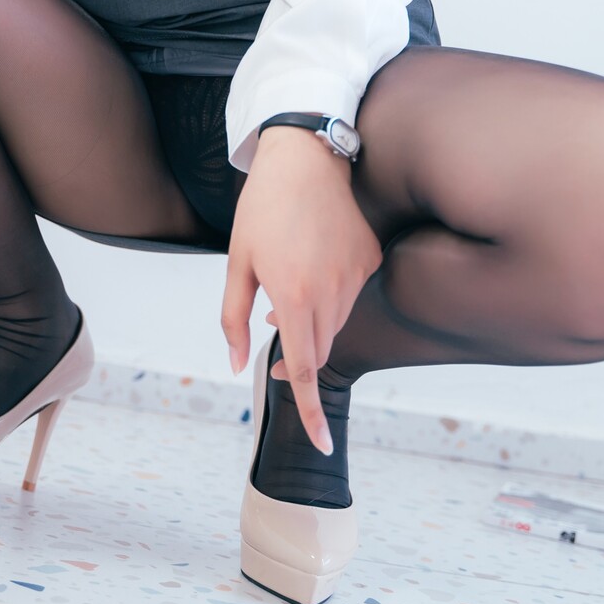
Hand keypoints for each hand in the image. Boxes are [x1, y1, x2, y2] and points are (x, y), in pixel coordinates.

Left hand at [219, 126, 382, 453]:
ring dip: (311, 321)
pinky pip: (351, 293)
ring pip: (335, 323)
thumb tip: (239, 363)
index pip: (307, 369)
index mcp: (294, 297)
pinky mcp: (369, 259)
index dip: (311, 411)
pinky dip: (330, 294)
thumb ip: (233, 319)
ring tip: (287, 287)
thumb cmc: (262, 209)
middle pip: (319, 348)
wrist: (304, 159)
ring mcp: (356, 275)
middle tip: (272, 338)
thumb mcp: (237, 264)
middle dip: (299, 355)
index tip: (323, 445)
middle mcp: (332, 292)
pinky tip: (312, 263)